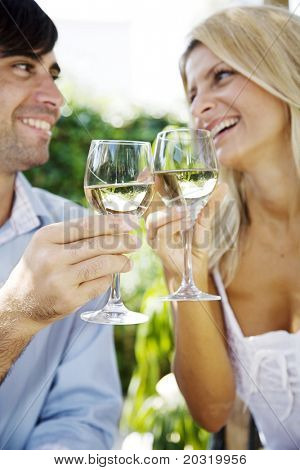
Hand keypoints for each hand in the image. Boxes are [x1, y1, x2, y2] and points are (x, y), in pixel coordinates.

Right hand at [0, 214, 139, 328]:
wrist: (19, 305)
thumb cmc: (40, 268)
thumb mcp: (48, 245)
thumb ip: (75, 234)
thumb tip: (114, 225)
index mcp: (46, 237)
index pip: (86, 225)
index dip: (112, 223)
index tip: (130, 222)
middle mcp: (52, 257)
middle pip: (98, 245)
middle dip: (123, 242)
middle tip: (136, 241)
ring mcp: (60, 280)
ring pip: (102, 265)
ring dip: (121, 262)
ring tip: (129, 262)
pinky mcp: (69, 299)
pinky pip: (99, 284)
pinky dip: (108, 279)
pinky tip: (110, 276)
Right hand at [146, 184, 227, 281]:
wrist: (193, 274)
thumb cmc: (194, 248)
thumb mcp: (203, 224)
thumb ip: (210, 206)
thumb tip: (224, 187)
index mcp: (162, 216)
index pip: (151, 196)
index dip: (146, 183)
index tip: (146, 170)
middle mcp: (154, 226)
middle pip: (146, 205)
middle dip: (149, 191)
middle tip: (157, 178)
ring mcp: (154, 237)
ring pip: (154, 220)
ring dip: (171, 214)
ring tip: (188, 214)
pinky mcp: (158, 248)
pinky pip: (162, 234)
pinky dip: (175, 226)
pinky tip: (187, 224)